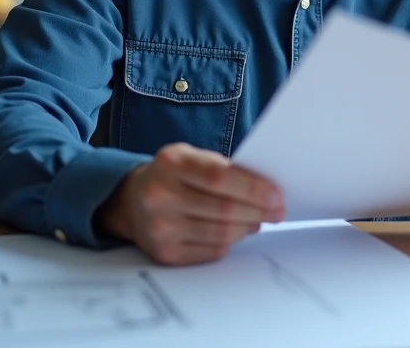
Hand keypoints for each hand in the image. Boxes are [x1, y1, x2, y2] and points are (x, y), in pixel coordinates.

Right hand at [96, 142, 284, 264]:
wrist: (132, 200)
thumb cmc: (174, 175)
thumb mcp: (193, 157)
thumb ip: (224, 169)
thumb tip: (267, 192)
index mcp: (171, 163)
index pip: (220, 177)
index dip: (253, 188)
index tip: (277, 195)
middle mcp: (160, 195)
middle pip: (223, 209)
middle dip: (258, 212)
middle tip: (277, 212)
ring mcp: (160, 227)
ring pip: (220, 234)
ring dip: (247, 228)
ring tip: (258, 220)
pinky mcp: (164, 253)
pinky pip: (211, 252)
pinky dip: (230, 242)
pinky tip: (237, 232)